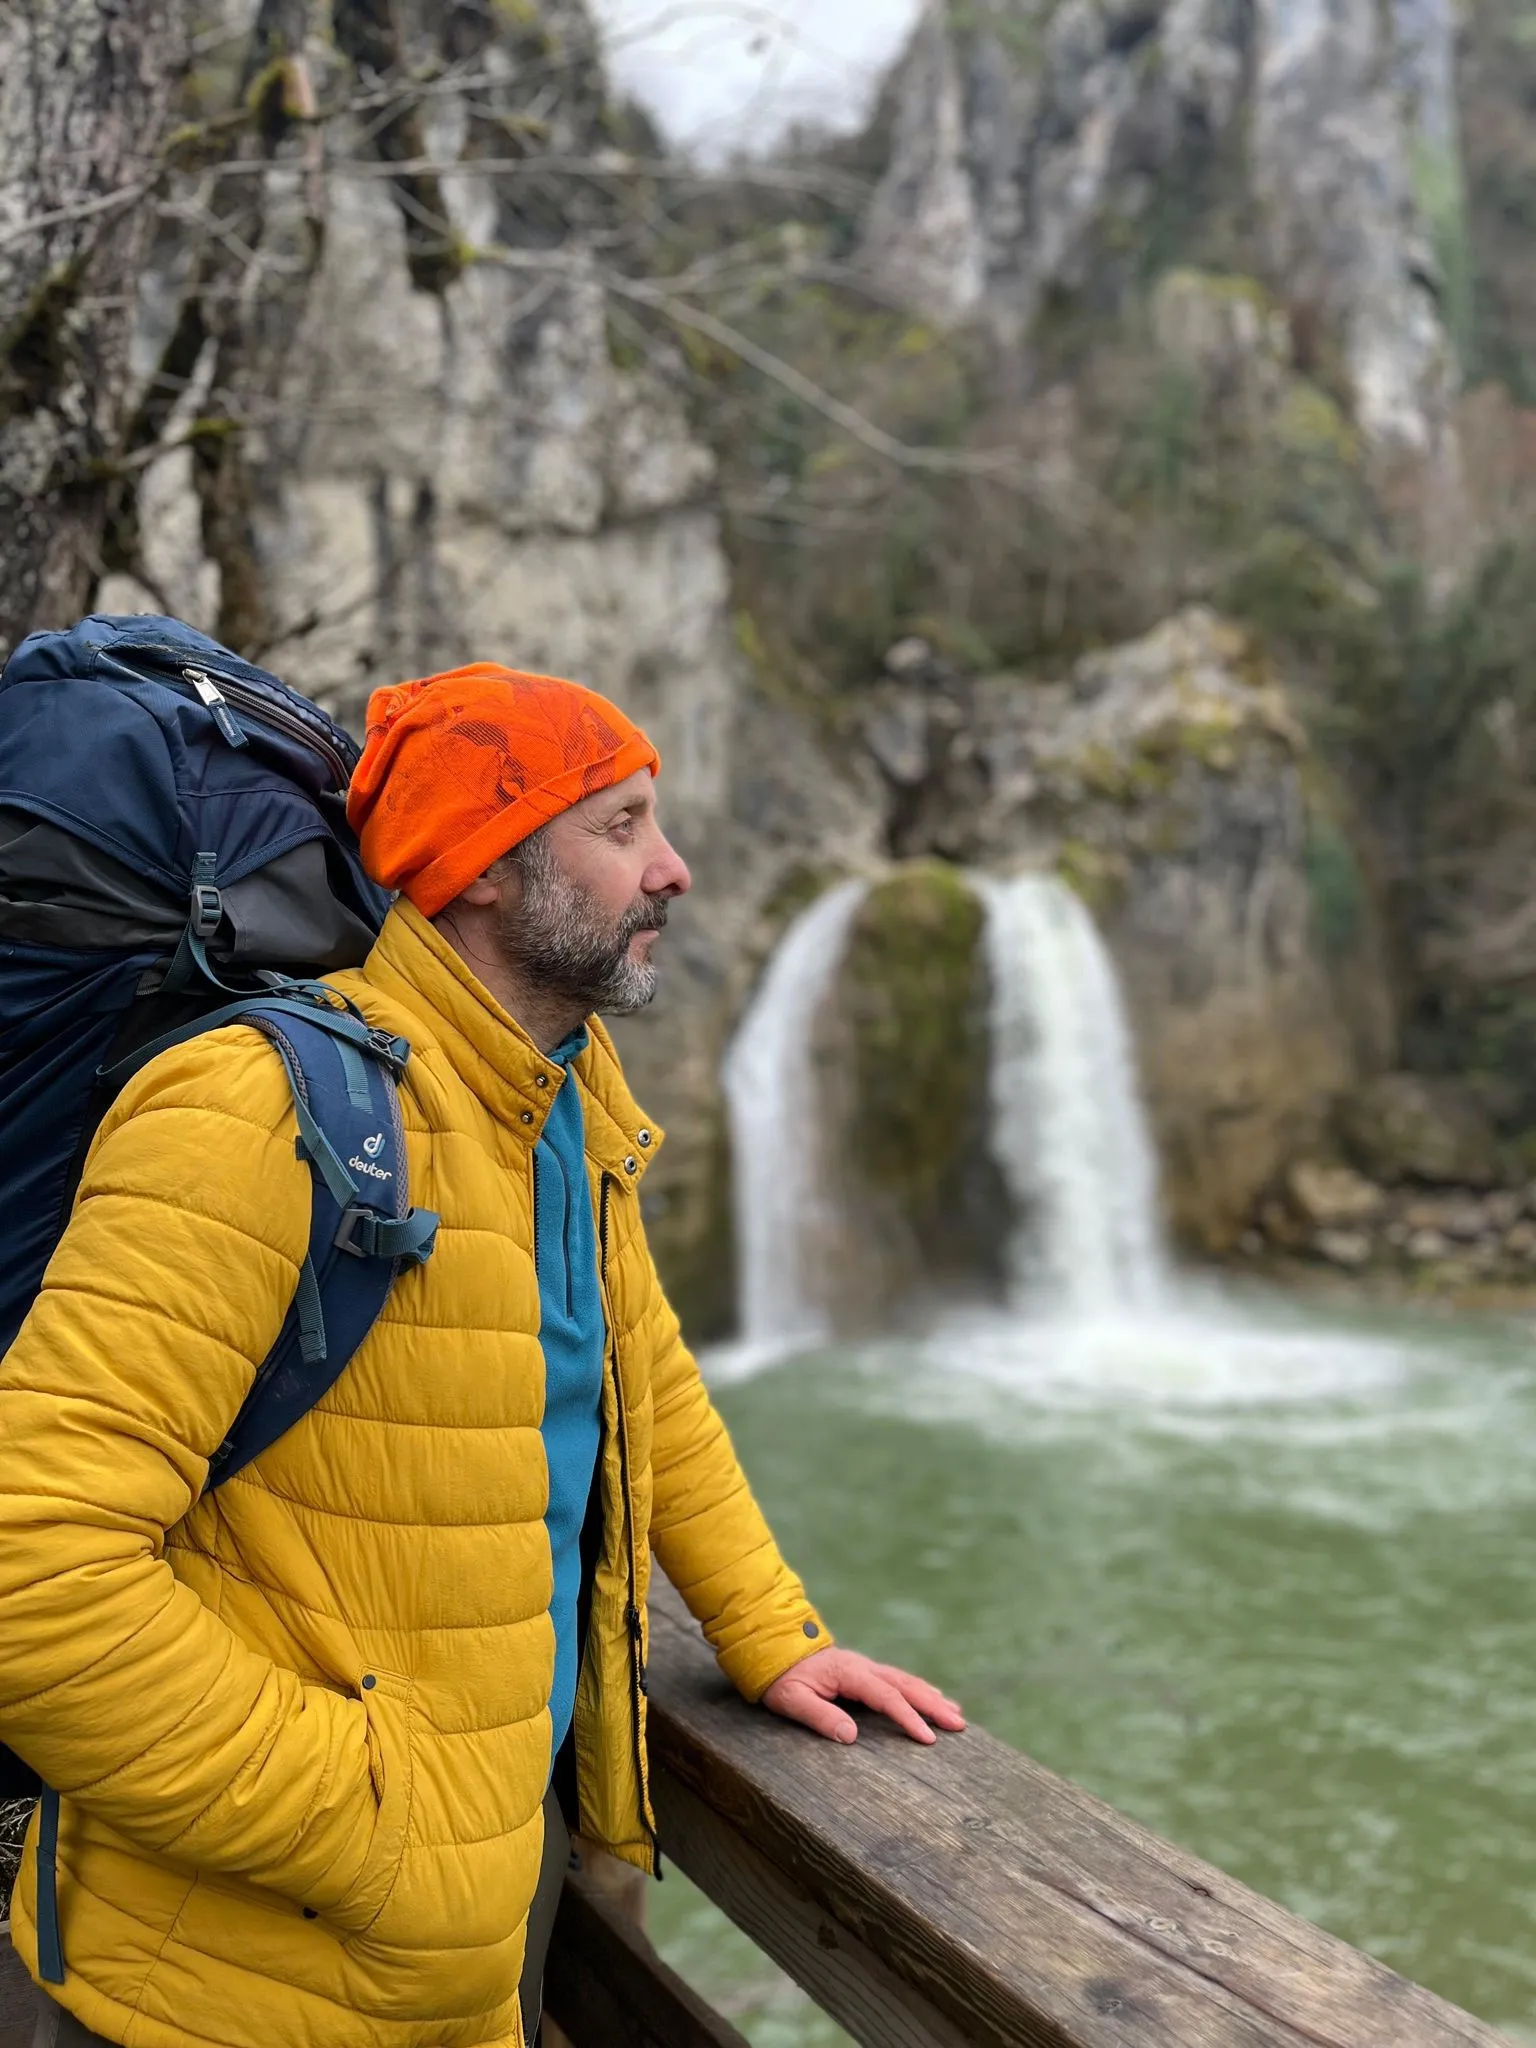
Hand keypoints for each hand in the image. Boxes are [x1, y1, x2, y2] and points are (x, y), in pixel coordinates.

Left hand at [760, 1647, 965, 1746]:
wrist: (773, 1647)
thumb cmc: (781, 1678)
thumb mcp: (792, 1700)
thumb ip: (820, 1716)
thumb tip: (852, 1736)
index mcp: (849, 1673)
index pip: (886, 1697)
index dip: (908, 1718)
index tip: (927, 1738)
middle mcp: (863, 1667)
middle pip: (905, 1686)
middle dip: (933, 1704)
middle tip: (959, 1723)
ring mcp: (865, 1667)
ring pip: (905, 1681)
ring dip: (931, 1696)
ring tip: (955, 1712)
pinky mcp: (863, 1672)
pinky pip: (897, 1680)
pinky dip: (918, 1689)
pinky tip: (931, 1697)